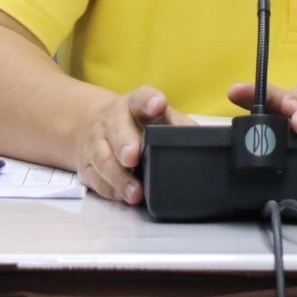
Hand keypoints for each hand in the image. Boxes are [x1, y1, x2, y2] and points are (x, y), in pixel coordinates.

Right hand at [72, 85, 189, 203]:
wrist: (91, 124)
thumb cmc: (139, 124)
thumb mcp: (160, 118)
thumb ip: (181, 130)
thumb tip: (209, 146)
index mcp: (135, 104)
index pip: (141, 98)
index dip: (149, 101)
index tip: (158, 104)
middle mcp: (113, 121)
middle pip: (117, 130)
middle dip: (125, 143)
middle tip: (132, 157)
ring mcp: (97, 143)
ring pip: (104, 159)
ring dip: (119, 178)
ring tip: (135, 193)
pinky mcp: (87, 165)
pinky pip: (96, 179)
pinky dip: (110, 190)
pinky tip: (122, 198)